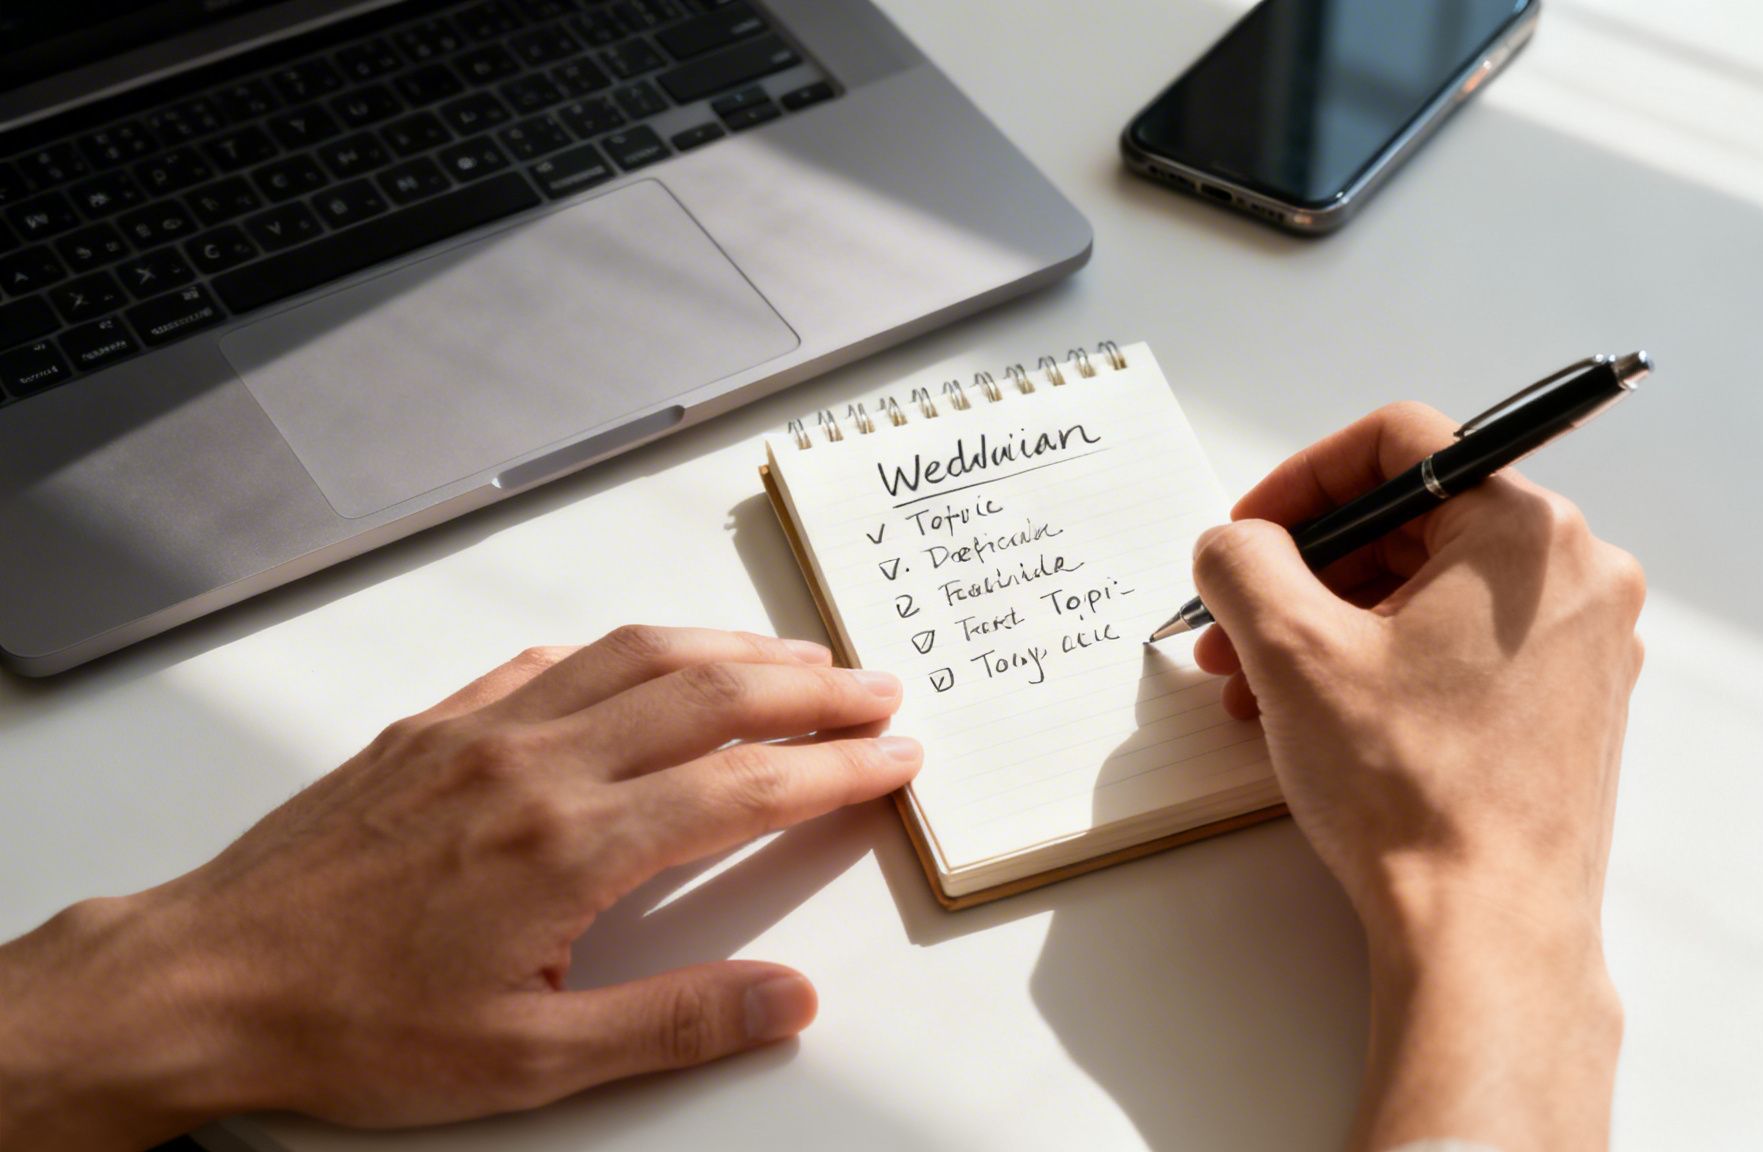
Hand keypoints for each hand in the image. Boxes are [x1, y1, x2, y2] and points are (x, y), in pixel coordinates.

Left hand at [0, 627, 920, 1149]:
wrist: (205, 981)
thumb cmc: (348, 1025)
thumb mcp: (527, 1060)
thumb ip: (672, 1022)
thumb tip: (784, 1000)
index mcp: (571, 845)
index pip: (745, 786)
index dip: (835, 769)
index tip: (891, 759)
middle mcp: (535, 765)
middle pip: (709, 694)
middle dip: (811, 688)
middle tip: (876, 690)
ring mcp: (480, 733)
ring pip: (635, 655)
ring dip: (731, 648)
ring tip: (794, 658)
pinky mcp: (432, 727)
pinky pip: (549, 661)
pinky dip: (622, 651)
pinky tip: (642, 661)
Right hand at [1189, 402, 1643, 1149]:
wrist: (1487, 931)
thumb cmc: (1412, 793)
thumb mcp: (1291, 649)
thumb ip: (1244, 560)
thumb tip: (1236, 542)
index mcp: (1526, 532)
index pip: (1400, 445)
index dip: (1303, 481)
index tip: (1250, 533)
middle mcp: (1575, 575)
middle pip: (1415, 523)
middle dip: (1307, 572)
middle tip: (1236, 624)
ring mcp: (1585, 645)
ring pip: (1435, 592)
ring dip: (1335, 624)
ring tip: (1258, 689)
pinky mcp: (1573, 706)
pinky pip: (1467, 648)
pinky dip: (1389, 663)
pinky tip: (1323, 717)